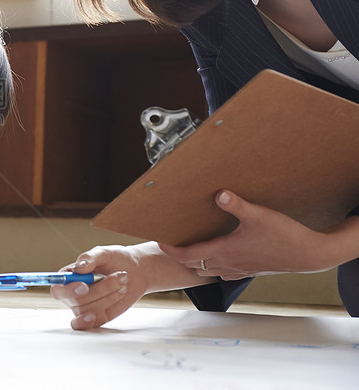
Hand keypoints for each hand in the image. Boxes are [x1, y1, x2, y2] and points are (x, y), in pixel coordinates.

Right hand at [50, 246, 136, 329]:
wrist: (135, 271)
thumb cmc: (115, 259)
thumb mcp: (104, 253)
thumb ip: (89, 258)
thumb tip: (78, 268)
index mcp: (70, 276)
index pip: (57, 287)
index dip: (67, 289)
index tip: (83, 286)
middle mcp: (74, 293)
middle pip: (74, 300)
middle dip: (99, 290)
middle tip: (118, 278)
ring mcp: (85, 306)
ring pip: (87, 310)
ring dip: (108, 297)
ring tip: (121, 284)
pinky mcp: (96, 316)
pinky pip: (87, 325)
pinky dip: (88, 322)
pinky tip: (94, 315)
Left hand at [159, 190, 328, 280]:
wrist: (308, 255)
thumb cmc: (284, 235)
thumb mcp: (258, 215)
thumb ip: (236, 204)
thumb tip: (218, 194)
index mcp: (224, 250)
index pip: (188, 255)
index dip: (171, 250)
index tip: (159, 241)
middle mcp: (228, 263)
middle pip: (193, 265)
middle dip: (179, 256)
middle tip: (169, 244)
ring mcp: (239, 269)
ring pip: (208, 271)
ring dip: (194, 263)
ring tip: (188, 249)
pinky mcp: (249, 270)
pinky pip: (223, 273)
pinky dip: (213, 267)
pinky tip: (216, 257)